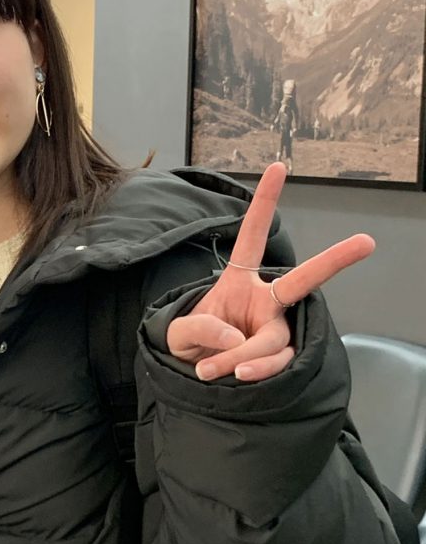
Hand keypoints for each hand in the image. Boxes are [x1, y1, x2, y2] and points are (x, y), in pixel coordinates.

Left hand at [166, 162, 374, 381]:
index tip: (279, 167)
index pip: (252, 237)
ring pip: (274, 340)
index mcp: (239, 280)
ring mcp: (275, 328)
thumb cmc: (188, 344)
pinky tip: (237, 376)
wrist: (193, 377)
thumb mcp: (177, 332)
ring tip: (218, 370)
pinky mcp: (279, 356)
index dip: (265, 204)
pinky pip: (276, 362)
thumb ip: (199, 328)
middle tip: (366, 242)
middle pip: (303, 280)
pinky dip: (255, 371)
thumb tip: (236, 337)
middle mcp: (265, 300)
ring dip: (245, 357)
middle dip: (334, 260)